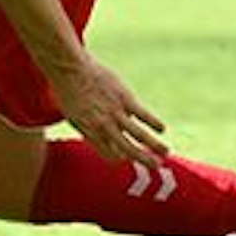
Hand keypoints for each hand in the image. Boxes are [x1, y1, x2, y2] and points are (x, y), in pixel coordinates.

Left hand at [50, 56, 169, 165]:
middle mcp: (104, 126)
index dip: (121, 159)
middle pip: (128, 149)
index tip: (129, 158)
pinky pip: (143, 114)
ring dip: (154, 145)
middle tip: (156, 166)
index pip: (110, 154)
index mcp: (90, 132)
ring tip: (166, 152)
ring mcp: (115, 112)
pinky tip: (162, 129)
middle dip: (143, 159)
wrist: (70, 69)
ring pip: (139, 134)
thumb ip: (87, 129)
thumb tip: (97, 137)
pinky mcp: (125, 98)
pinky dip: (154, 123)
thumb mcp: (73, 117)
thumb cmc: (68, 92)